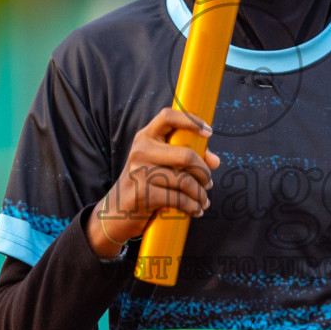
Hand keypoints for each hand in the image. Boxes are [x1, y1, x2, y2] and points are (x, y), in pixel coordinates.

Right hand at [87, 107, 220, 258]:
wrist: (115, 213)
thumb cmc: (144, 185)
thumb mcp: (160, 165)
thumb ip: (186, 158)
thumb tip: (215, 161)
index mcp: (145, 137)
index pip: (168, 117)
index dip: (191, 120)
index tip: (209, 132)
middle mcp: (140, 151)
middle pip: (186, 155)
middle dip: (204, 172)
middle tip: (208, 183)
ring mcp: (138, 172)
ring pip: (185, 181)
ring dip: (200, 194)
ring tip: (203, 200)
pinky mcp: (141, 194)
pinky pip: (177, 199)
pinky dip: (192, 206)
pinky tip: (195, 210)